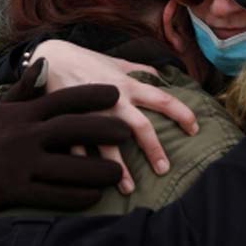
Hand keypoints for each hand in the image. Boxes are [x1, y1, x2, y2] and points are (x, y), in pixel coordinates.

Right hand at [0, 59, 127, 213]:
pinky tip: (94, 196)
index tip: (115, 93)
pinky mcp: (17, 191)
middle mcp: (24, 136)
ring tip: (119, 173)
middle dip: (103, 129)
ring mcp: (21, 164)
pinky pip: (54, 195)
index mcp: (23, 114)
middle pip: (71, 129)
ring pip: (68, 167)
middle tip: (128, 131)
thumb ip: (25, 89)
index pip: (61, 99)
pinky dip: (77, 196)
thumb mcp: (0, 109)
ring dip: (97, 170)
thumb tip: (42, 63)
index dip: (91, 95)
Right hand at [32, 40, 198, 192]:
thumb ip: (140, 70)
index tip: (195, 129)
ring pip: (109, 144)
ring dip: (119, 168)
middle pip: (140, 127)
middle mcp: (113, 100)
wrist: (50, 57)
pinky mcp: (69, 121)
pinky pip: (77, 147)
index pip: (163, 99)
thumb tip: (162, 77)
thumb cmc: (86, 60)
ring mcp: (91, 113)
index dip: (182, 114)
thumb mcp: (116, 62)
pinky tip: (92, 183)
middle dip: (154, 149)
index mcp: (128, 85)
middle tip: (164, 170)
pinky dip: (85, 164)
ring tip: (128, 188)